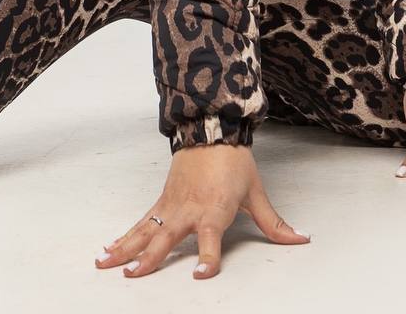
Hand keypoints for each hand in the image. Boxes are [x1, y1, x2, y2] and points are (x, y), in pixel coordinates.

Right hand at [95, 145, 308, 280]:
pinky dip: (124, 235)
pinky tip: (110, 248)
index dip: (207, 259)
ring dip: (124, 248)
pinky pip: (141, 221)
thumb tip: (301, 239)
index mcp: (213, 210)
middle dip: (148, 259)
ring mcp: (171, 205)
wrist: (211, 129)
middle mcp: (188, 210)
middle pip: (164, 238)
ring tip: (105, 263)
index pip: (210, 241)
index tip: (199, 274)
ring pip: (144, 230)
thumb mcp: (256, 193)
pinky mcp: (162, 200)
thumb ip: (274, 223)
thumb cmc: (233, 161)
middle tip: (131, 276)